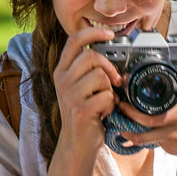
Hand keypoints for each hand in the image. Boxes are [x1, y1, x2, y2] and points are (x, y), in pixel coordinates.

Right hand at [52, 25, 122, 153]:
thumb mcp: (81, 87)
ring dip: (109, 90)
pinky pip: (106, 96)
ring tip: (104, 101)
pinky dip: (111, 105)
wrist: (78, 143)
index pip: (74, 41)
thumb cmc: (85, 112)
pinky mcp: (80, 109)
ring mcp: (69, 95)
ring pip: (100, 76)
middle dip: (109, 68)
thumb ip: (90, 69)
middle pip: (91, 57)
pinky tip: (104, 113)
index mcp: (61, 71)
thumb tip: (113, 53)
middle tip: (114, 81)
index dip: (93, 32)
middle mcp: (62, 80)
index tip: (110, 34)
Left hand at [114, 41, 176, 167]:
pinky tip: (143, 125)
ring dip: (132, 131)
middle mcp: (174, 133)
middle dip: (124, 123)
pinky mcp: (173, 151)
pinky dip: (147, 135)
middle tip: (116, 109)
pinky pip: (154, 142)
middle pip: (140, 133)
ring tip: (122, 119)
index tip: (122, 101)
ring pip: (145, 140)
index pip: (149, 119)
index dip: (131, 112)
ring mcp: (172, 144)